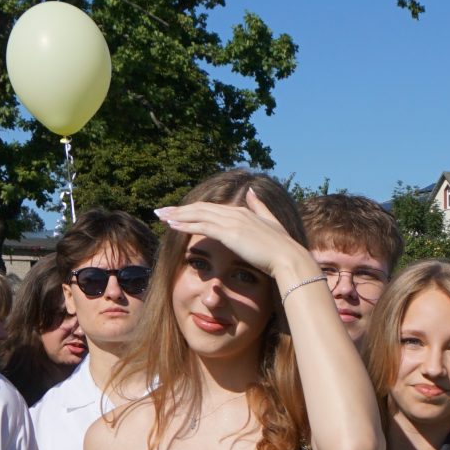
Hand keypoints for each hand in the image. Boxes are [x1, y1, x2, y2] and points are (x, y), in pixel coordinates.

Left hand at [154, 196, 307, 283]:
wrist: (288, 258)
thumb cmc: (282, 247)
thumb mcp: (271, 222)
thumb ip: (260, 207)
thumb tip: (251, 192)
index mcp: (243, 211)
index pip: (211, 208)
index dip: (193, 210)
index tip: (178, 212)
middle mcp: (235, 213)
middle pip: (200, 208)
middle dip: (178, 210)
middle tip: (161, 212)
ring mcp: (232, 221)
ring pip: (197, 214)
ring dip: (177, 216)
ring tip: (161, 217)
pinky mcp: (229, 233)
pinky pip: (201, 226)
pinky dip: (185, 224)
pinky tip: (172, 226)